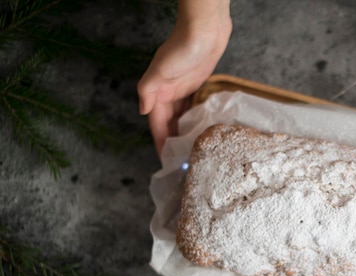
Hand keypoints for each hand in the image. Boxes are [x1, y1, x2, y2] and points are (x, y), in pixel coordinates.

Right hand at [137, 2, 231, 154]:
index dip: (161, 141)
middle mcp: (169, 92)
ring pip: (181, 116)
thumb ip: (147, 90)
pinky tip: (200, 129)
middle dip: (172, 140)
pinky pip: (194, 107)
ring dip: (183, 131)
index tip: (165, 159)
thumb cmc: (182, 47)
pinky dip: (195, 119)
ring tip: (191, 150)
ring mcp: (184, 89)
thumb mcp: (160, 70)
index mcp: (158, 91)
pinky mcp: (198, 85)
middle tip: (180, 160)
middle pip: (169, 122)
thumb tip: (142, 111)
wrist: (205, 29)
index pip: (157, 123)